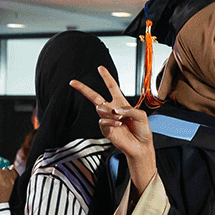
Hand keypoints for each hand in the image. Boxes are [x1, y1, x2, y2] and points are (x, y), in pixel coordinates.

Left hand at [0, 167, 16, 208]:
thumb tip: (11, 166)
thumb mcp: (14, 189)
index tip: (6, 179)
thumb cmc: (7, 200)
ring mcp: (0, 183)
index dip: (8, 173)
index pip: (12, 169)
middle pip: (4, 169)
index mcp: (16, 183)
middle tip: (0, 183)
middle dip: (1, 174)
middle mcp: (9, 182)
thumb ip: (13, 178)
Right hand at [70, 66, 155, 191]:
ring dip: (110, 112)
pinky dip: (110, 121)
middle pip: (94, 96)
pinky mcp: (105, 129)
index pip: (112, 87)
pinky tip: (118, 124)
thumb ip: (129, 109)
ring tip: (121, 120)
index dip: (106, 77)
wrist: (140, 146)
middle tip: (72, 82)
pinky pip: (102, 120)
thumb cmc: (142, 130)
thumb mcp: (141, 115)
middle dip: (83, 89)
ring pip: (100, 108)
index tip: (100, 68)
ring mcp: (107, 119)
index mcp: (121, 103)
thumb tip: (115, 110)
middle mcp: (112, 110)